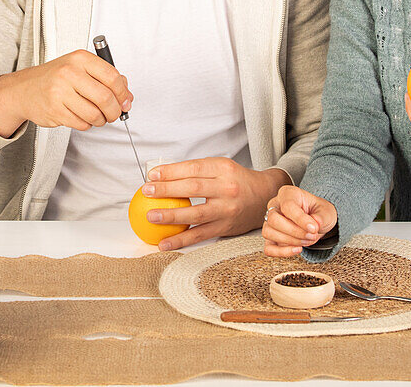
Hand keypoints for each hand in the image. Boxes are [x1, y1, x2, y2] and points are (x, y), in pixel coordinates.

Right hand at [0, 49, 132, 136]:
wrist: (23, 89)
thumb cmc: (56, 78)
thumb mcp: (81, 69)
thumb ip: (106, 79)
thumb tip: (127, 97)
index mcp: (80, 59)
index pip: (112, 77)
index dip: (123, 93)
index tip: (125, 101)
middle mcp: (69, 72)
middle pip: (105, 97)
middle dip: (114, 110)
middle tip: (114, 113)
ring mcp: (60, 92)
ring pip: (94, 114)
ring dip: (101, 120)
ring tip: (98, 116)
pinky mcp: (54, 110)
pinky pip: (81, 123)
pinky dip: (87, 124)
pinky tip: (82, 117)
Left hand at [139, 158, 290, 250]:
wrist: (264, 197)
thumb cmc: (236, 181)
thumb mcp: (221, 167)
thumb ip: (197, 170)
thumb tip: (162, 175)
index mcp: (224, 169)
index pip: (194, 168)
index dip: (172, 171)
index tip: (152, 175)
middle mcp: (227, 189)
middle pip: (193, 189)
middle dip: (167, 190)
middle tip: (146, 192)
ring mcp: (226, 210)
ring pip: (195, 214)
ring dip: (170, 216)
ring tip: (150, 216)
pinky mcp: (225, 227)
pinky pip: (200, 235)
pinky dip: (181, 240)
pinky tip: (164, 243)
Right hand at [261, 185, 337, 257]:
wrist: (316, 222)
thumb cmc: (318, 212)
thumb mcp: (326, 211)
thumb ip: (322, 216)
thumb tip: (315, 224)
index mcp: (288, 194)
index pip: (288, 206)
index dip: (300, 219)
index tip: (314, 228)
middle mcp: (275, 206)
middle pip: (274, 220)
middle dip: (295, 232)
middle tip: (312, 235)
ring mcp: (270, 222)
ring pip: (269, 232)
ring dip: (290, 241)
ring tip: (307, 240)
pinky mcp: (270, 238)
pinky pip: (268, 248)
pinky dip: (282, 252)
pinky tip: (297, 250)